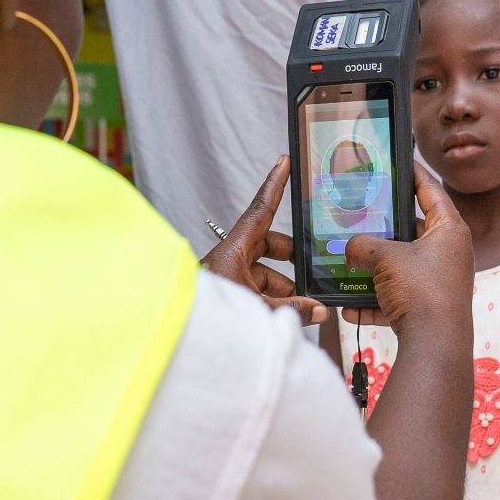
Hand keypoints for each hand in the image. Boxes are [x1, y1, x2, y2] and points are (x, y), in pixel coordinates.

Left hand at [200, 156, 327, 326]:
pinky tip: (287, 315)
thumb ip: (292, 309)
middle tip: (314, 267)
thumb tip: (318, 310)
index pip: (260, 210)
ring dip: (284, 289)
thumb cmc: (208, 315)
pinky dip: (273, 300)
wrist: (180, 337)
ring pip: (264, 273)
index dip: (274, 184)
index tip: (283, 162)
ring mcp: (228, 276)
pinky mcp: (227, 294)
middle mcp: (230, 258)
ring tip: (304, 306)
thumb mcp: (258, 310)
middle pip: (269, 245)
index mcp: (233, 250)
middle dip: (292, 259)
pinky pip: (256, 290)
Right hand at [342, 162, 473, 333]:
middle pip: (410, 232)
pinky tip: (349, 307)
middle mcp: (448, 254)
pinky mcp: (426, 307)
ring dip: (372, 269)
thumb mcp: (386, 257)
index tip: (397, 162)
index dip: (412, 174)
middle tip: (358, 216)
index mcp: (448, 230)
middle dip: (381, 229)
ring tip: (347, 262)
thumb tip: (350, 248)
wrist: (435, 345)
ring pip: (399, 267)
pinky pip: (394, 299)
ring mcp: (438, 281)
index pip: (430, 191)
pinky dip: (373, 303)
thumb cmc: (422, 291)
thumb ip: (363, 245)